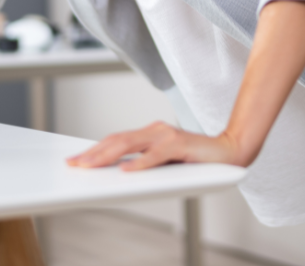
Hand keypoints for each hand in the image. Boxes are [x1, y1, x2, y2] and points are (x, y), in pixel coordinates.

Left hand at [66, 121, 243, 171]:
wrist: (230, 151)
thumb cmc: (195, 159)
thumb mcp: (165, 160)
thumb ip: (145, 161)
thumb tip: (118, 173)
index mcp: (149, 133)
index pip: (115, 140)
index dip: (94, 149)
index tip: (75, 160)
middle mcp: (155, 130)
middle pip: (117, 140)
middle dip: (93, 153)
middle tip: (74, 164)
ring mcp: (166, 135)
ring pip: (130, 144)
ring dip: (107, 156)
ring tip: (90, 166)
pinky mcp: (180, 144)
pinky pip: (156, 155)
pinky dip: (140, 164)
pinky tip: (126, 172)